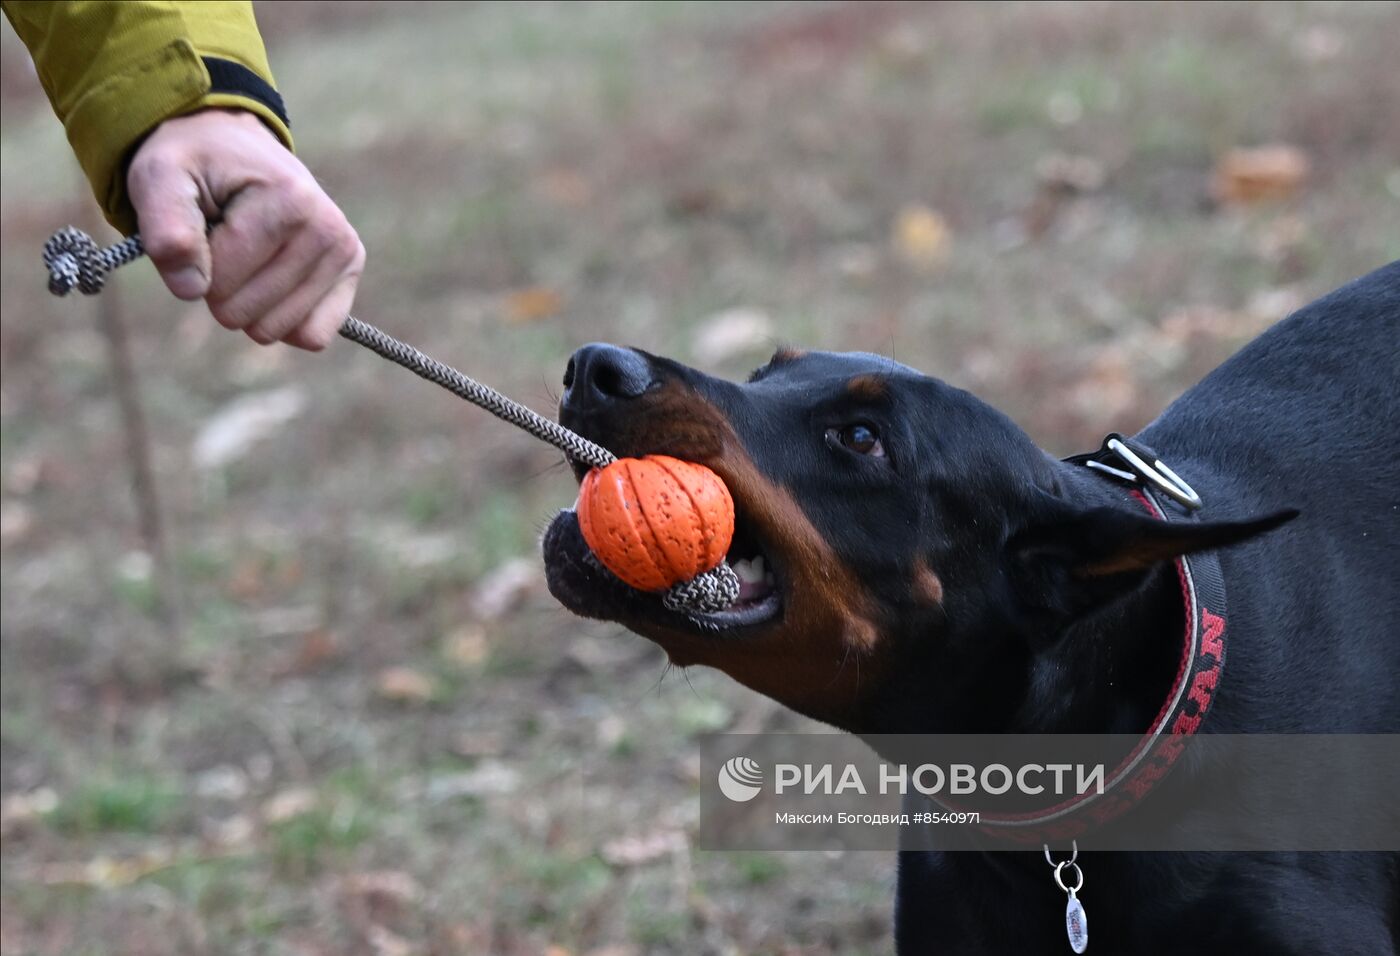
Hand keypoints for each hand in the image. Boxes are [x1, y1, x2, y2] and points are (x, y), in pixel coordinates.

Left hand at [126, 108, 363, 349]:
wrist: (234, 147)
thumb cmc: (195, 165)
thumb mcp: (159, 178)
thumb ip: (165, 229)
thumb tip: (192, 290)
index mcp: (290, 200)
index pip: (222, 280)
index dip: (193, 266)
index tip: (200, 226)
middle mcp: (329, 229)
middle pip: (246, 312)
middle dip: (220, 288)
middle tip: (223, 243)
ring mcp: (344, 253)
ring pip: (275, 330)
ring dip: (247, 304)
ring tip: (248, 255)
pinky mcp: (349, 273)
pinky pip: (312, 336)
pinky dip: (281, 321)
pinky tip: (273, 286)